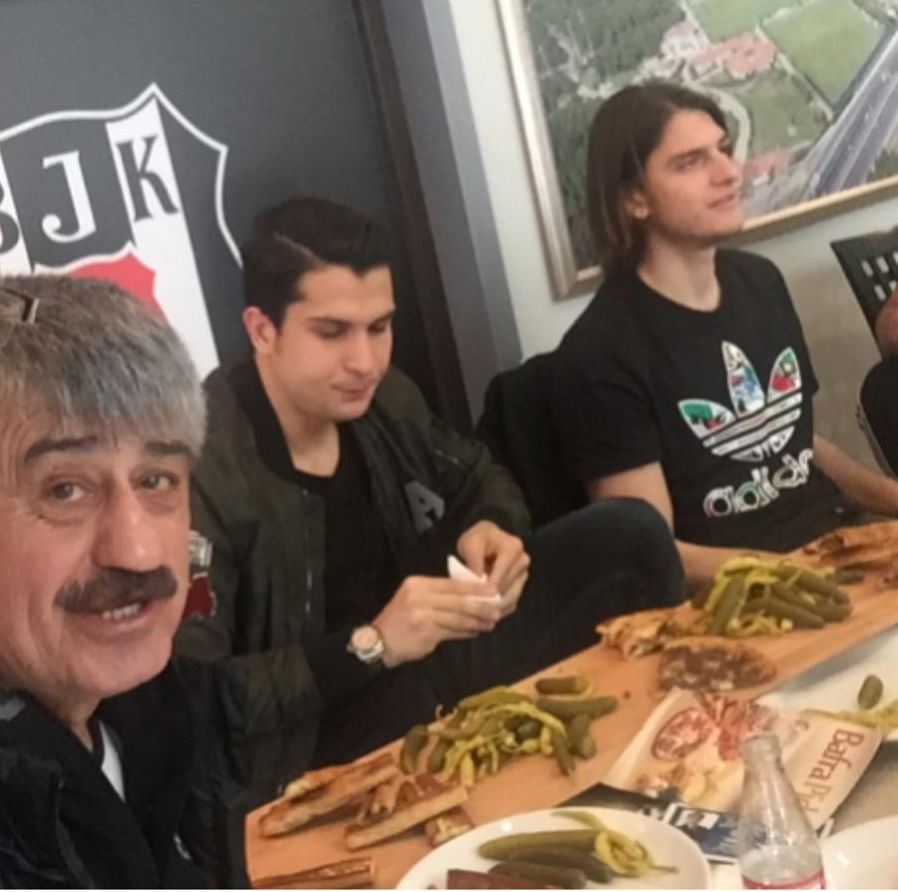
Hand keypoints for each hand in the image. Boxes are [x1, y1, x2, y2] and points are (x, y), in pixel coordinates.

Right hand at [373, 575, 502, 667]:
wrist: (377, 641)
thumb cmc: (399, 620)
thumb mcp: (414, 599)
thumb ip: (438, 596)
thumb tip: (469, 596)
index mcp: (418, 584)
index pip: (452, 584)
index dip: (474, 587)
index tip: (492, 591)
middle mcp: (420, 596)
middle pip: (459, 599)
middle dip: (481, 605)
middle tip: (497, 609)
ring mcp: (423, 614)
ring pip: (458, 616)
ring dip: (477, 621)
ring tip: (490, 623)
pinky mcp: (426, 632)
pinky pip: (452, 631)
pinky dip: (466, 632)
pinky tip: (475, 632)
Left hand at [457, 520, 529, 617]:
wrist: (485, 540)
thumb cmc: (477, 539)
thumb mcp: (471, 544)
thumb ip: (474, 562)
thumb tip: (478, 583)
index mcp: (513, 548)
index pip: (503, 572)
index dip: (490, 587)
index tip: (476, 599)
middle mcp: (522, 561)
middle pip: (509, 587)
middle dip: (492, 600)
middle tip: (474, 611)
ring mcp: (522, 575)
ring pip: (511, 598)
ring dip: (496, 608)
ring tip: (479, 616)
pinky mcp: (519, 586)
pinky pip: (511, 603)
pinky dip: (499, 610)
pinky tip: (485, 615)